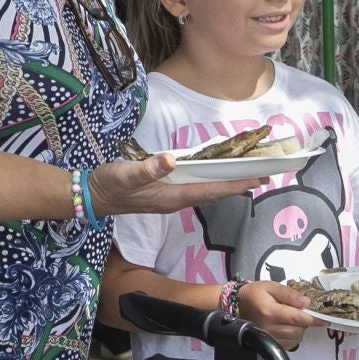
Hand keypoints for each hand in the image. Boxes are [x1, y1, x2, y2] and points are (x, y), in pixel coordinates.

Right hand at [88, 154, 264, 217]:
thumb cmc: (110, 185)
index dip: (235, 185)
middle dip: (239, 185)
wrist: (94, 197)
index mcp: (171, 197)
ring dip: (228, 184)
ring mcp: (172, 198)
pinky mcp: (166, 193)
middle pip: (214, 193)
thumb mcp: (126, 174)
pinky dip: (212, 181)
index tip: (257, 179)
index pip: (211, 190)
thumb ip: (147, 168)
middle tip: (265, 175)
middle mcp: (176, 200)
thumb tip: (170, 160)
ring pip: (207, 191)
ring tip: (247, 175)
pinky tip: (216, 174)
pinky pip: (196, 187)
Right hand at [236, 280, 317, 349]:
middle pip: (298, 329)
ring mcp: (269, 337)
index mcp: (270, 311)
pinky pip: (290, 344)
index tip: (325, 319)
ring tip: (293, 320)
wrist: (237, 304)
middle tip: (301, 312)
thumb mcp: (271, 286)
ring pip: (296, 338)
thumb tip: (307, 302)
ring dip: (300, 330)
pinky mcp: (269, 343)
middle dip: (305, 322)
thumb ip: (289, 294)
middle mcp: (269, 327)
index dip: (314, 319)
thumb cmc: (255, 293)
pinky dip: (294, 337)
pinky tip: (289, 328)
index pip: (297, 318)